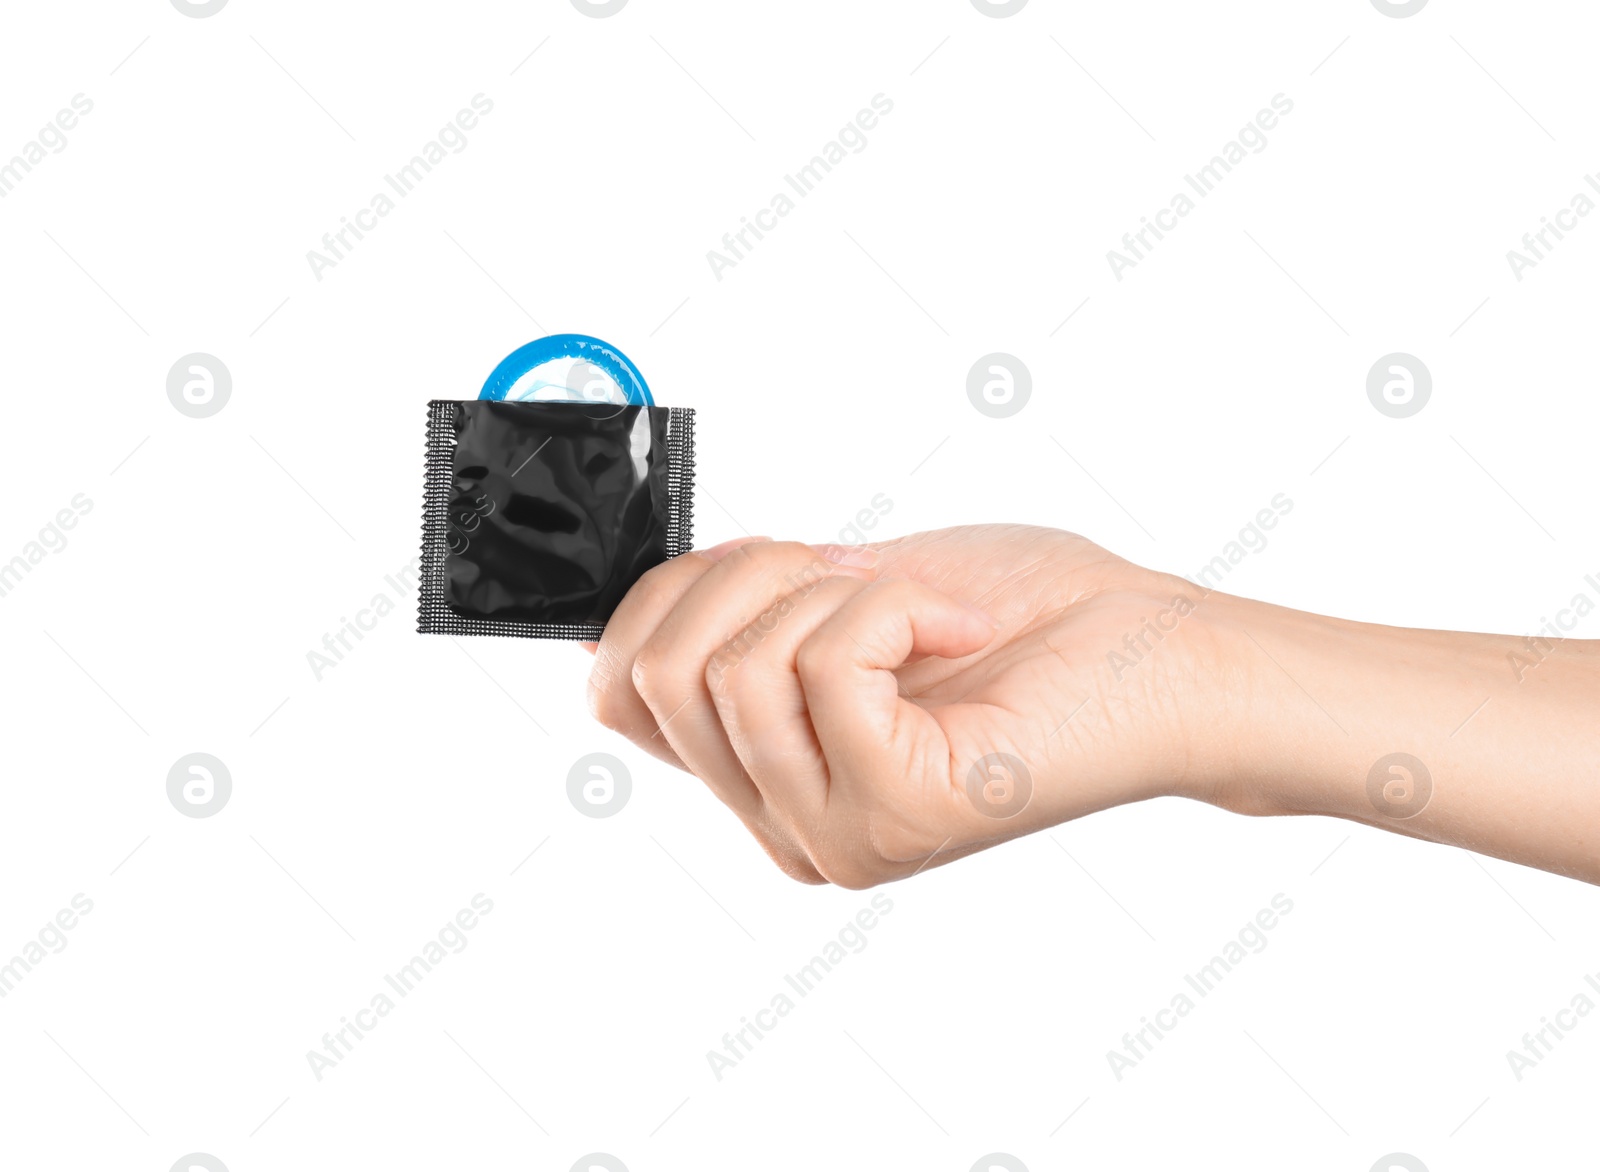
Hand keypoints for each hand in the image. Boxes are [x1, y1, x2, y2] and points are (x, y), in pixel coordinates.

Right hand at [585, 525, 1234, 885]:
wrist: (1156, 651)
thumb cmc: (1022, 614)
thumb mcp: (837, 594)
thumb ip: (734, 620)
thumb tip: (615, 616)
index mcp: (765, 779)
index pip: (616, 696)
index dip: (666, 594)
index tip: (773, 561)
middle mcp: (788, 828)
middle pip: (657, 674)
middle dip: (754, 576)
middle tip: (860, 575)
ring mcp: (839, 834)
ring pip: (735, 667)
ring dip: (835, 592)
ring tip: (922, 611)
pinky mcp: (900, 814)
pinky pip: (826, 665)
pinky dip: (898, 604)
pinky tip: (959, 633)